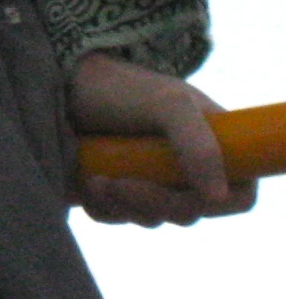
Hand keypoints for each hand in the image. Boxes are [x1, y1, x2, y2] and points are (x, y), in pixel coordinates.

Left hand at [70, 51, 258, 225]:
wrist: (60, 80)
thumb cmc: (117, 86)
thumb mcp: (165, 104)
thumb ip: (197, 142)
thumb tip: (219, 195)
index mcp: (211, 143)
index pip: (237, 193)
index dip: (215, 204)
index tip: (180, 193)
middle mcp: (185, 164)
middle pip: (189, 211)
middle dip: (153, 203)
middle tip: (118, 183)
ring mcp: (150, 176)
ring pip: (153, 218)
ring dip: (124, 206)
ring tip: (95, 178)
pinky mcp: (117, 185)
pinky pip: (119, 215)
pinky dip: (105, 208)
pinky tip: (87, 185)